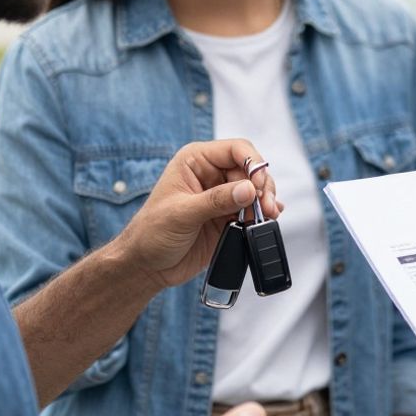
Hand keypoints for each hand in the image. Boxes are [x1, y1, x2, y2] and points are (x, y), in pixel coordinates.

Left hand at [114, 139, 280, 288]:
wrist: (147, 266)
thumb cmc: (151, 233)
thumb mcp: (182, 214)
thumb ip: (216, 201)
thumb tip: (248, 189)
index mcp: (196, 161)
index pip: (235, 149)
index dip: (253, 163)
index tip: (258, 184)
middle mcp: (212, 174)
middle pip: (251, 169)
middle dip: (262, 187)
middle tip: (265, 207)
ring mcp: (222, 196)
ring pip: (256, 189)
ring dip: (265, 202)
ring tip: (266, 216)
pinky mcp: (229, 216)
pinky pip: (254, 210)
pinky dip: (263, 214)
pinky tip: (268, 220)